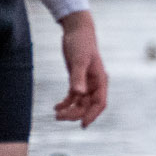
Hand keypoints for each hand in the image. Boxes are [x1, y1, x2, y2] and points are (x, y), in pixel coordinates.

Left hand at [54, 11, 107, 126]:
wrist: (77, 31)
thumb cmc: (81, 44)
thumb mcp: (79, 61)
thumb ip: (78, 78)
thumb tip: (77, 94)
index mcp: (100, 81)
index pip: (100, 103)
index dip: (92, 115)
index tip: (83, 125)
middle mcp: (94, 84)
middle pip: (88, 105)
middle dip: (76, 114)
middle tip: (60, 118)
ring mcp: (86, 82)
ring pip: (80, 103)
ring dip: (70, 110)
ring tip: (56, 115)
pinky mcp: (77, 79)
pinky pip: (73, 96)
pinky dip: (66, 103)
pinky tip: (56, 107)